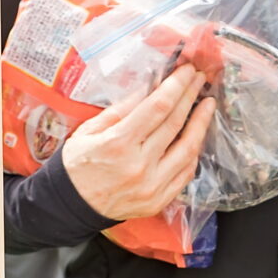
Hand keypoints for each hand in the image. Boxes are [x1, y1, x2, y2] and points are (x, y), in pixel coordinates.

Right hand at [62, 65, 214, 221]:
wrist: (70, 206)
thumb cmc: (77, 165)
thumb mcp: (90, 130)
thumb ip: (121, 110)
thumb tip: (150, 87)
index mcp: (118, 144)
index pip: (158, 107)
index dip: (176, 85)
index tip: (187, 71)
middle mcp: (138, 165)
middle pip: (175, 123)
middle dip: (190, 96)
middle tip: (200, 79)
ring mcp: (152, 185)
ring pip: (188, 148)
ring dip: (201, 123)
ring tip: (207, 105)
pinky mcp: (159, 200)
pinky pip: (186, 172)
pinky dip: (194, 151)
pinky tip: (197, 135)